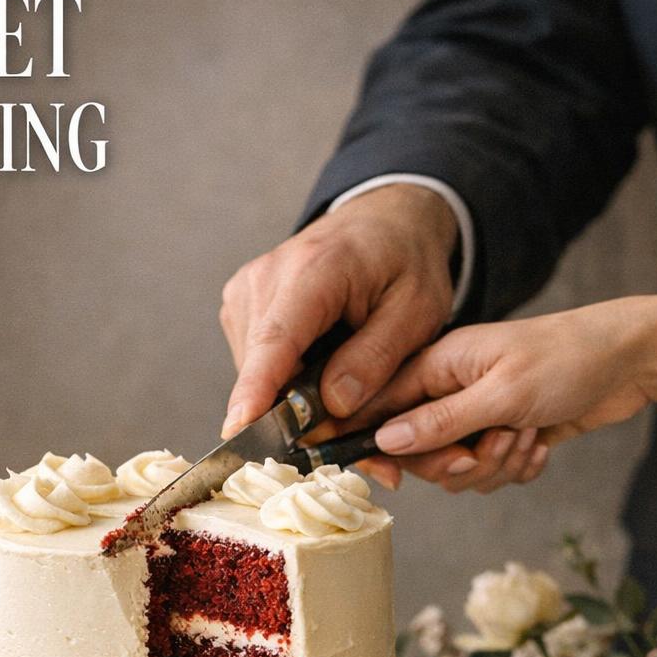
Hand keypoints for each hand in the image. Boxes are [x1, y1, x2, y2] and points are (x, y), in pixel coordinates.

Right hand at [219, 184, 458, 440]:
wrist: (382, 221)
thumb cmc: (405, 264)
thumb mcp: (417, 311)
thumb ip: (376, 358)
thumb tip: (333, 407)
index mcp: (315, 270)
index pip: (276, 339)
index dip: (256, 389)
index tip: (238, 429)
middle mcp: (266, 277)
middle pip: (262, 366)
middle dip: (293, 412)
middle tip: (345, 434)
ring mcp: (246, 290)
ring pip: (257, 371)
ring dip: (292, 395)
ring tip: (341, 382)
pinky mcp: (240, 305)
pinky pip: (256, 363)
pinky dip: (284, 379)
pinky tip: (319, 369)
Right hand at [367, 293, 656, 493]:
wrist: (631, 360)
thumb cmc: (567, 359)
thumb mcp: (501, 393)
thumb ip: (440, 420)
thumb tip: (384, 441)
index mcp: (437, 366)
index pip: (378, 410)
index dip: (376, 448)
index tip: (393, 479)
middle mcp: (450, 389)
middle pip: (420, 453)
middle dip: (459, 462)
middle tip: (493, 447)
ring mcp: (478, 414)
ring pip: (459, 470)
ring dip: (496, 465)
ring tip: (529, 434)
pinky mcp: (506, 434)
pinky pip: (492, 473)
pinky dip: (518, 468)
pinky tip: (542, 444)